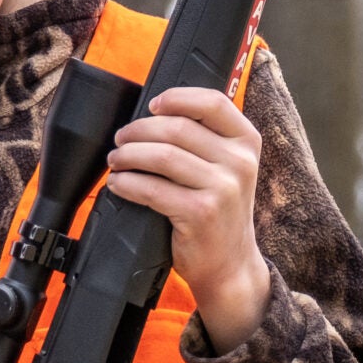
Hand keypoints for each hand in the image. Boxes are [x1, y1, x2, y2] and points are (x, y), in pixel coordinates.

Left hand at [104, 86, 269, 351]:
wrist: (230, 265)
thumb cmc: (219, 212)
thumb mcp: (226, 170)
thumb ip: (205, 141)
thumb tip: (154, 114)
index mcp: (247, 143)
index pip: (213, 102)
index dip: (177, 97)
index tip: (151, 104)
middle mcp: (240, 162)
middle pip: (177, 127)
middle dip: (139, 130)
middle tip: (120, 139)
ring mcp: (223, 188)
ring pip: (161, 155)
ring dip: (128, 155)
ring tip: (115, 160)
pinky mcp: (201, 213)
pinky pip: (152, 188)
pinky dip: (127, 183)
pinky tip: (117, 184)